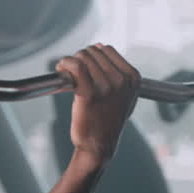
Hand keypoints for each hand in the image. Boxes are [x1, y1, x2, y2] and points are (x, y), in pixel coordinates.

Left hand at [54, 44, 139, 165]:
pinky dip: (65, 64)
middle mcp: (122, 80)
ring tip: (66, 73)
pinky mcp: (90, 93)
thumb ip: (116, 71)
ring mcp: (107, 86)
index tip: (82, 66)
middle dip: (80, 59)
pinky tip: (60, 70)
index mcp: (133, 78)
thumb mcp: (122, 95)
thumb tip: (100, 46)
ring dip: (70, 62)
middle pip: (93, 52)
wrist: (99, 146)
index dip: (92, 55)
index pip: (107, 50)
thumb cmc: (107, 120)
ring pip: (82, 57)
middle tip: (72, 72)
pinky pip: (76, 66)